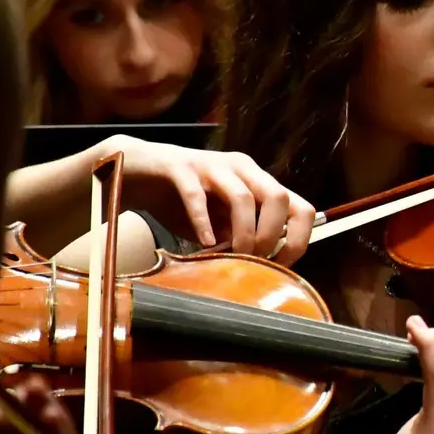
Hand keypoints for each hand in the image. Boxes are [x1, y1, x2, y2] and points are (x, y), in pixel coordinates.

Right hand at [100, 135, 314, 263]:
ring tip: (233, 257)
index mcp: (257, 181)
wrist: (134, 171)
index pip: (299, 207)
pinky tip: (203, 243)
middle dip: (271, 236)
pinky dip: (203, 222)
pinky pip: (196, 195)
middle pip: (278, 197)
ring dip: (244, 233)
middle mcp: (241, 168)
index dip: (299, 239)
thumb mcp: (216, 225)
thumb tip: (261, 268)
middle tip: (255, 260)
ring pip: (243, 197)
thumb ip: (238, 239)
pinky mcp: (180, 167)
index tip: (282, 266)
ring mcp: (212, 165)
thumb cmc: (179, 201)